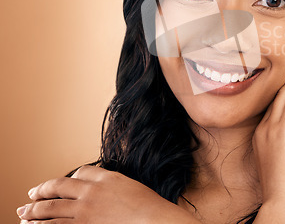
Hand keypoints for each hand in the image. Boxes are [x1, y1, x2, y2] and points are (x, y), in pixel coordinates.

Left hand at [17, 165, 201, 223]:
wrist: (154, 220)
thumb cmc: (149, 207)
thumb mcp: (131, 186)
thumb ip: (114, 184)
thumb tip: (105, 186)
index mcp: (106, 177)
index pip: (80, 172)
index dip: (69, 178)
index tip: (61, 185)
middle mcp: (92, 191)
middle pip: (58, 188)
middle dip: (41, 192)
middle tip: (30, 197)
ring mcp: (86, 211)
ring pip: (51, 209)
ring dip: (34, 212)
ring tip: (23, 214)